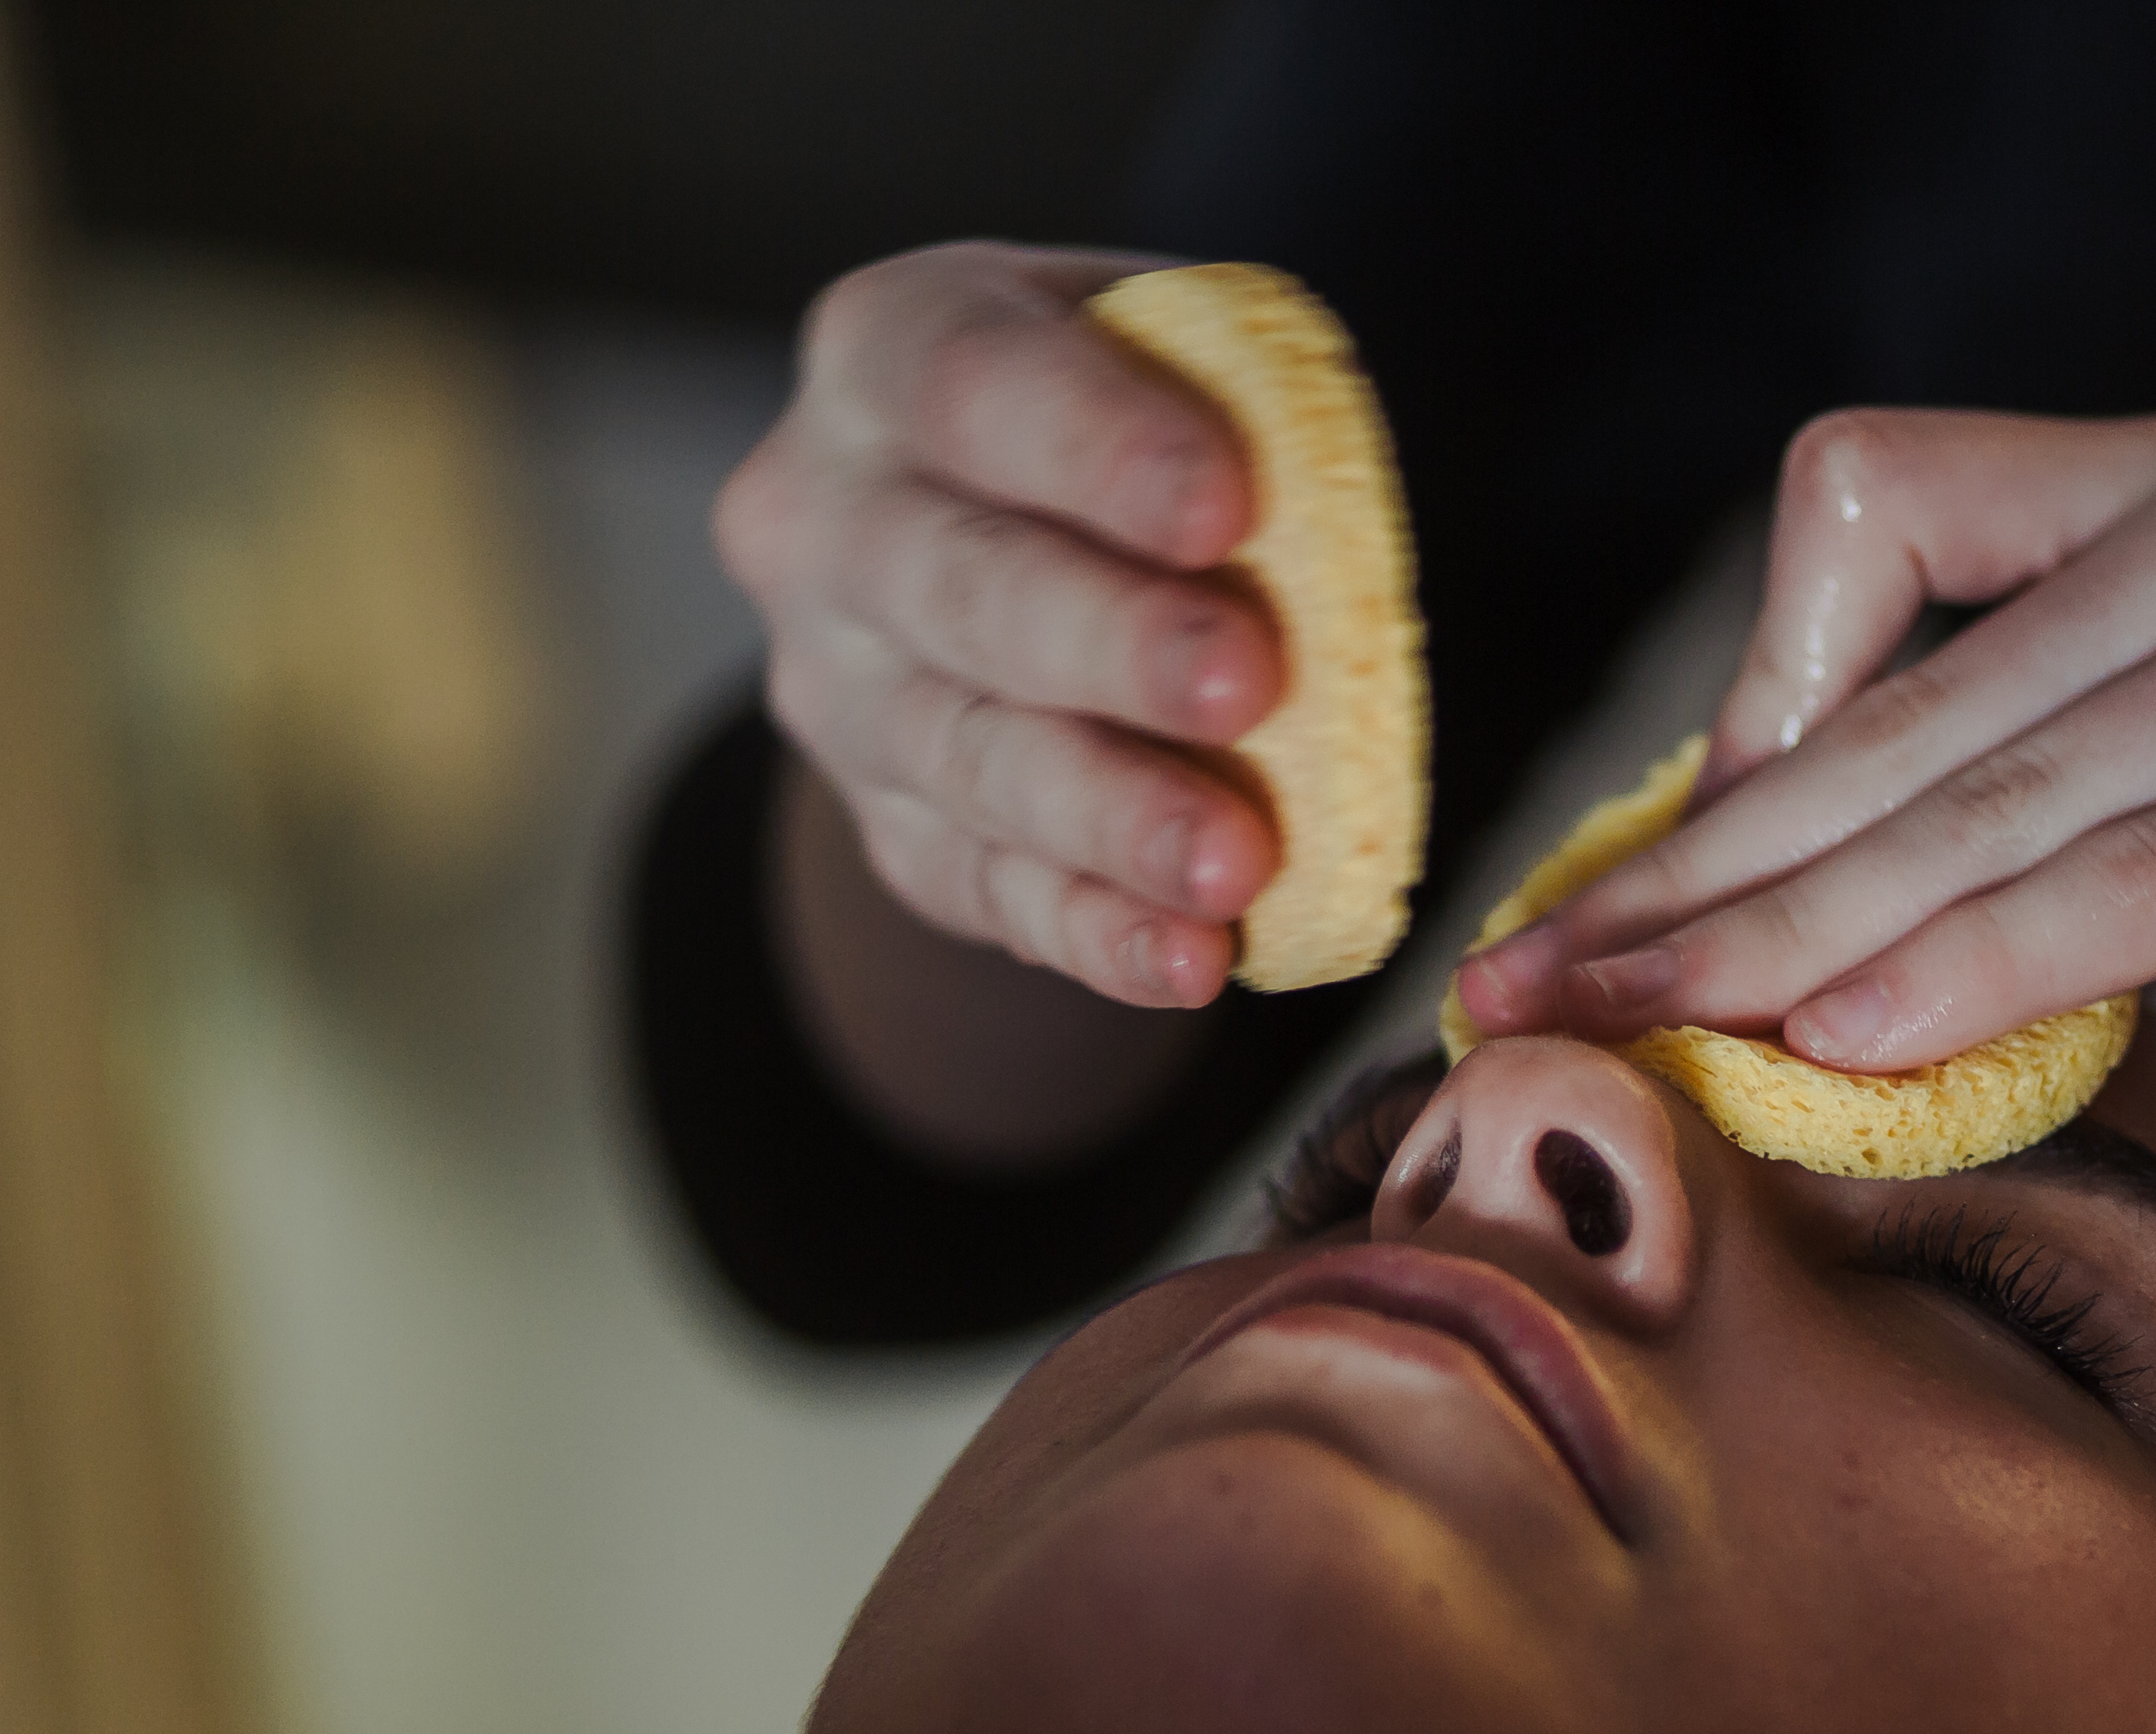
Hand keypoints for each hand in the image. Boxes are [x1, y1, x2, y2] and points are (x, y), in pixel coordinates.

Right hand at [715, 241, 1284, 1009]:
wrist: (1006, 531)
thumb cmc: (1126, 418)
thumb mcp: (1168, 352)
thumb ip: (1238, 408)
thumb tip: (1331, 539)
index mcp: (889, 350)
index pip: (978, 384)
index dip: (1100, 449)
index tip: (1228, 506)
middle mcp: (825, 516)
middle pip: (960, 587)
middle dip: (1109, 644)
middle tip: (1247, 684)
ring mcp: (835, 687)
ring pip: (969, 760)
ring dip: (1112, 819)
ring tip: (1235, 865)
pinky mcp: (882, 823)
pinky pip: (986, 891)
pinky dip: (1094, 933)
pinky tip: (1189, 962)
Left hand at [1449, 408, 2155, 1069]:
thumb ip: (2135, 738)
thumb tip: (1926, 877)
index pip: (1878, 518)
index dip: (1750, 695)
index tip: (1703, 858)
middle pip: (1882, 704)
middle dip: (1683, 866)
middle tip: (1518, 984)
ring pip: (1973, 802)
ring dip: (1769, 939)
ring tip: (1614, 1040)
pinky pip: (2137, 881)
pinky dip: (1975, 967)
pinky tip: (1844, 1045)